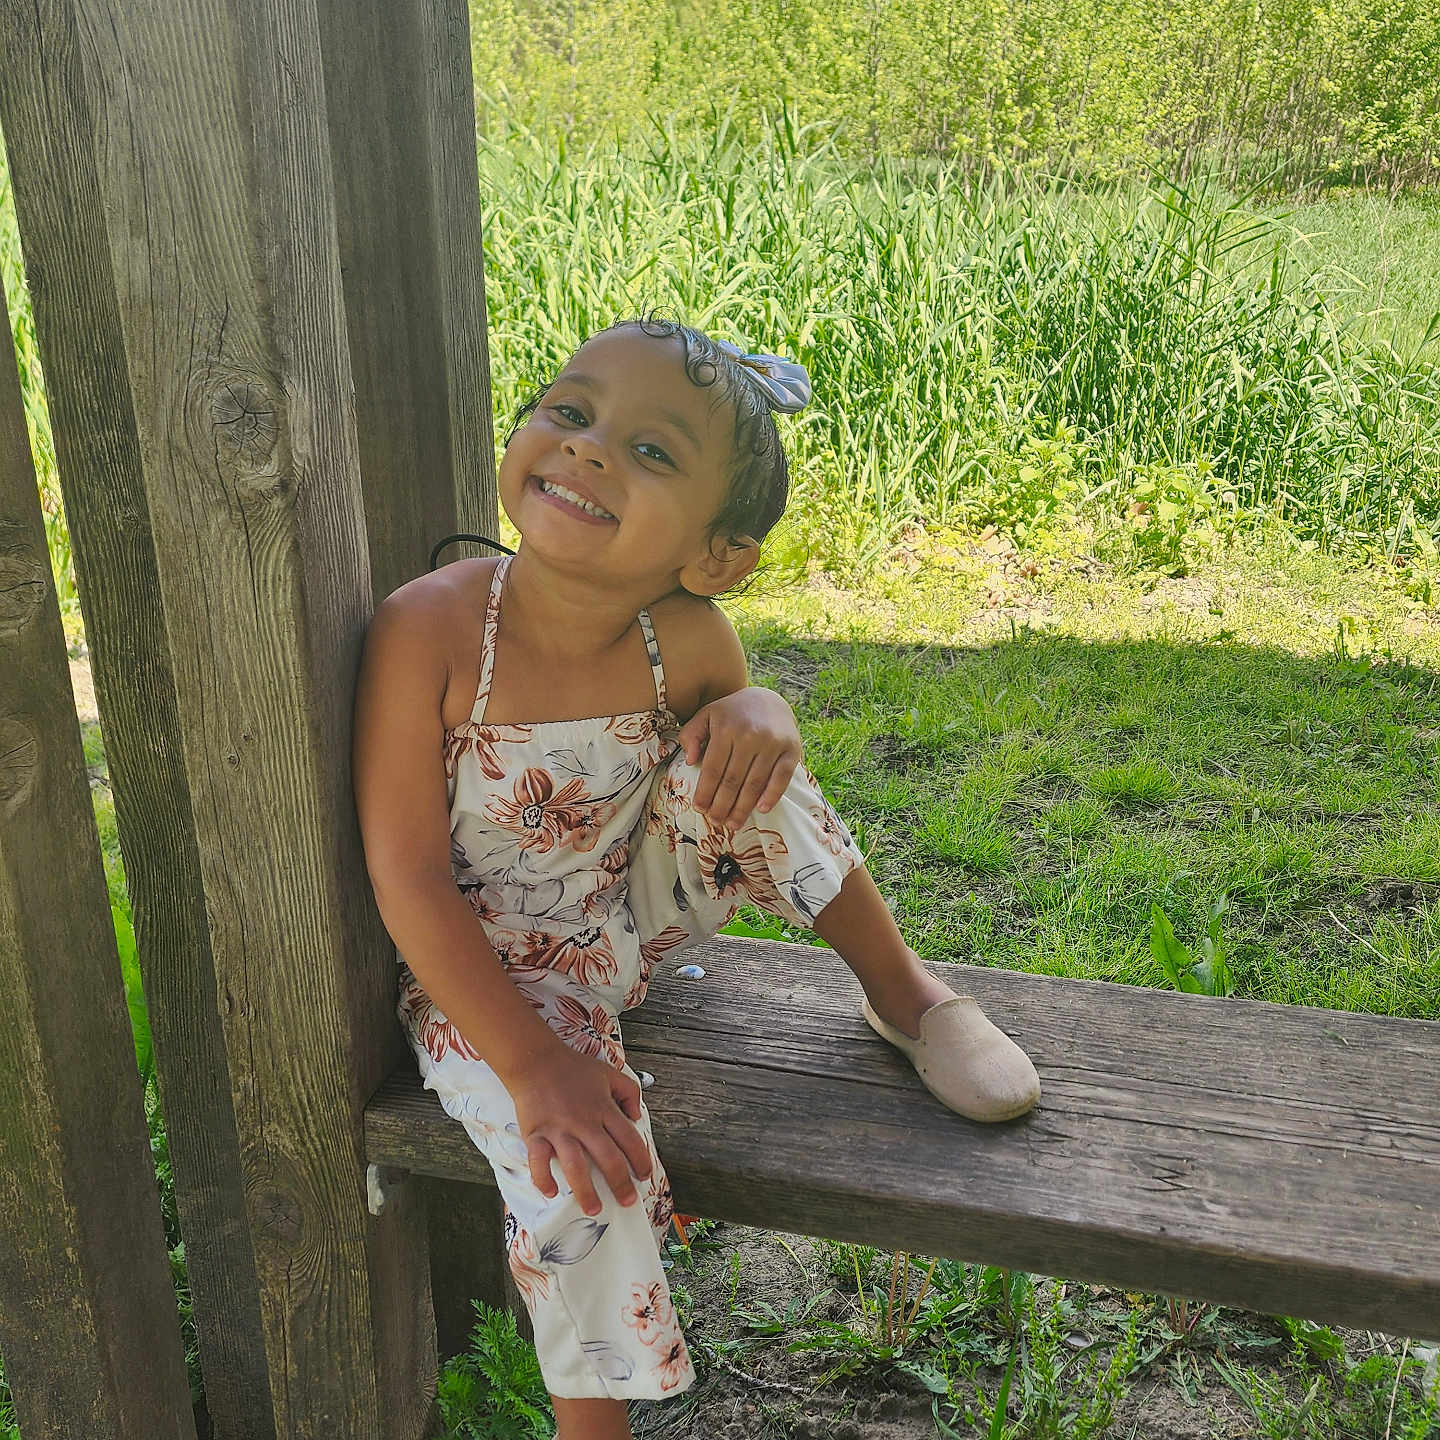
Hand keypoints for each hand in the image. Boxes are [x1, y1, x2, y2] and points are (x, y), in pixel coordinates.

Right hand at [509, 1043, 652, 1215]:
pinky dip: (544, 1179)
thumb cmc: (573, 1068)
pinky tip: (551, 1191)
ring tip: (594, 1209)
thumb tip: (637, 1117)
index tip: (645, 1175)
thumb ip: (630, 1092)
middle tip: (627, 1201)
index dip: (641, 1159)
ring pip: (576, 1167)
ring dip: (586, 1191)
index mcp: (604, 1108)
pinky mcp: (537, 1134)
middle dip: (620, 1184)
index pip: (630, 1139)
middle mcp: (584, 1122)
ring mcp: (560, 1130)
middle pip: (608, 1158)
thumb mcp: (609, 1073)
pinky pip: (539, 1162)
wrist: (536, 1060)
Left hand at [676, 686, 802, 830]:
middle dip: (722, 806)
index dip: (705, 792)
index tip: (700, 809)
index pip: (713, 768)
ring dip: (743, 808)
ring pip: (755, 783)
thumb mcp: (707, 715)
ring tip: (734, 824)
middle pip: (733, 780)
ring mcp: (772, 742)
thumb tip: (689, 761)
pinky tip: (761, 810)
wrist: (769, 699)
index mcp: (726, 728)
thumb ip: (691, 734)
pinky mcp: (791, 749)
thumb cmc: (733, 713)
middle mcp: (749, 735)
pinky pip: (781, 777)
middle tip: (716, 823)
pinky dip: (772, 795)